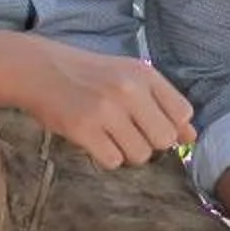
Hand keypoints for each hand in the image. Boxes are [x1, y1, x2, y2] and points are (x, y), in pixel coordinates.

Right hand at [16, 43, 194, 168]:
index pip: (182, 113)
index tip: (150, 123)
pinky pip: (112, 161)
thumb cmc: (87, 75)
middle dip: (150, 143)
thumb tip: (191, 137)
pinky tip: (94, 141)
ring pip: (140, 155)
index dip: (170, 125)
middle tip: (127, 132)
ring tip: (108, 135)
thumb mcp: (128, 76)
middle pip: (164, 139)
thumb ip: (162, 103)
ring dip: (126, 152)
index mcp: (143, 74)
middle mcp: (129, 90)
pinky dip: (105, 157)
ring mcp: (106, 110)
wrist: (38, 69)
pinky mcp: (83, 128)